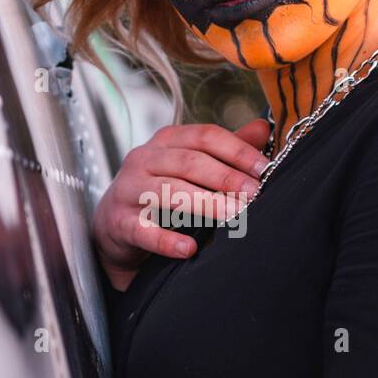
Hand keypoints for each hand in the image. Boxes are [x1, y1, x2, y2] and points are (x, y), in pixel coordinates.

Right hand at [92, 118, 270, 291]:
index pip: (205, 136)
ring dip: (205, 204)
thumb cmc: (159, 192)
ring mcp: (128, 190)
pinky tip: (189, 249)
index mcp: (166, 141)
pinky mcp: (119, 222)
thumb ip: (225, 150)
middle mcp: (144, 159)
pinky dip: (167, 240)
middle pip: (189, 162)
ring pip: (169, 192)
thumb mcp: (190, 167)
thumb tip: (263, 128)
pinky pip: (143, 230)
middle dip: (225, 178)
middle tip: (254, 194)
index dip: (237, 150)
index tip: (264, 169)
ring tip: (233, 216)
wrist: (114, 225)